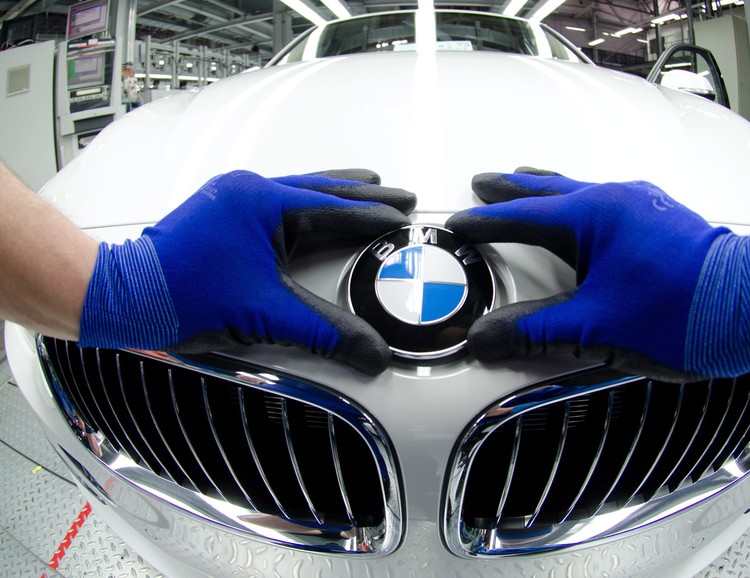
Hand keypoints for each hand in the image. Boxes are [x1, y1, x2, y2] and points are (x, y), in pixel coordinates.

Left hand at [79, 169, 415, 374]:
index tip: (403, 217)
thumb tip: (370, 352)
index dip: (373, 216)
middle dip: (363, 195)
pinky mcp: (224, 213)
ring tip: (369, 189)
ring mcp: (234, 199)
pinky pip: (279, 201)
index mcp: (262, 202)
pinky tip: (317, 212)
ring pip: (300, 191)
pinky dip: (307, 205)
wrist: (123, 296)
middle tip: (400, 195)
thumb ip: (324, 331)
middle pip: (321, 189)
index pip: (333, 208)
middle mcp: (248, 191)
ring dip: (336, 194)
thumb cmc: (183, 295)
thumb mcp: (265, 314)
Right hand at [446, 168, 749, 380]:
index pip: (523, 217)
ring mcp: (641, 205)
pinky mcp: (661, 218)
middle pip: (549, 190)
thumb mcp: (596, 327)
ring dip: (546, 189)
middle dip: (512, 189)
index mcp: (592, 217)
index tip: (459, 224)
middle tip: (484, 182)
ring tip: (526, 183)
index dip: (486, 222)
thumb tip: (487, 337)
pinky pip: (605, 199)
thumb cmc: (684, 311)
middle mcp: (616, 200)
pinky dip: (579, 202)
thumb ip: (535, 331)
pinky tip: (585, 215)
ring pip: (579, 189)